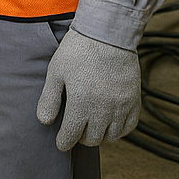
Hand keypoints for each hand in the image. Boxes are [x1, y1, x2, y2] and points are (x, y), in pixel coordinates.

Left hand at [36, 28, 140, 148]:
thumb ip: (49, 98)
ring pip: (112, 137)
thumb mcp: (56, 72)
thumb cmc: (78, 50)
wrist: (107, 34)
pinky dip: (120, 130)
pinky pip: (130, 126)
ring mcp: (121, 106)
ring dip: (100, 136)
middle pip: (92, 139)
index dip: (64, 142)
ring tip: (91, 127)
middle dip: (80, 138)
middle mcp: (103, 110)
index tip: (61, 144)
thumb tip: (44, 121)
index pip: (71, 135)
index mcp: (81, 104)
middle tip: (74, 131)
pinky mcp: (134, 100)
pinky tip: (110, 123)